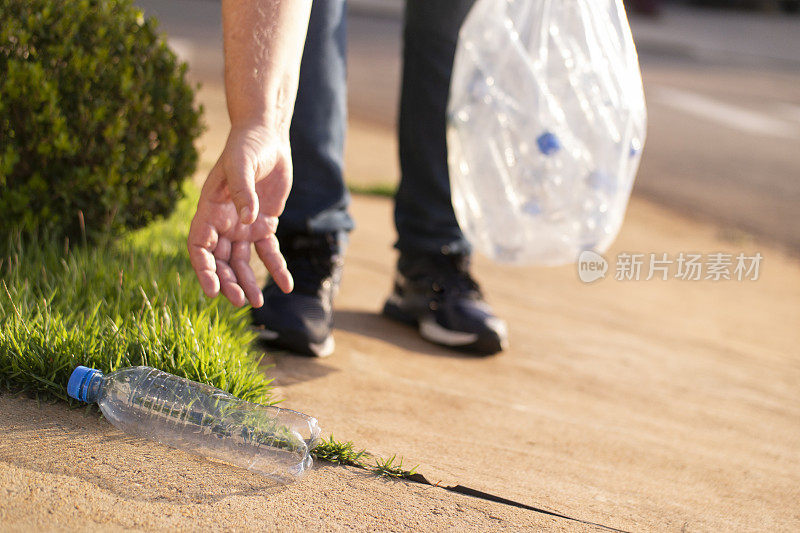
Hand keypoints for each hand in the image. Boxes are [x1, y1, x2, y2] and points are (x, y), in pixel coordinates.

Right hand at [188, 125, 293, 307]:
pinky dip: (277, 268)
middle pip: (220, 260)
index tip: (212, 290)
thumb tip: (248, 221)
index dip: (204, 269)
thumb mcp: (242, 164)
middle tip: (237, 302)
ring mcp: (243, 225)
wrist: (267, 137)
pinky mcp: (263, 224)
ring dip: (247, 281)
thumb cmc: (247, 146)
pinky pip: (268, 251)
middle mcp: (223, 221)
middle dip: (227, 281)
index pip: (199, 246)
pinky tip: (287, 285)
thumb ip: (243, 191)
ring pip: (241, 261)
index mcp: (209, 209)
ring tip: (256, 303)